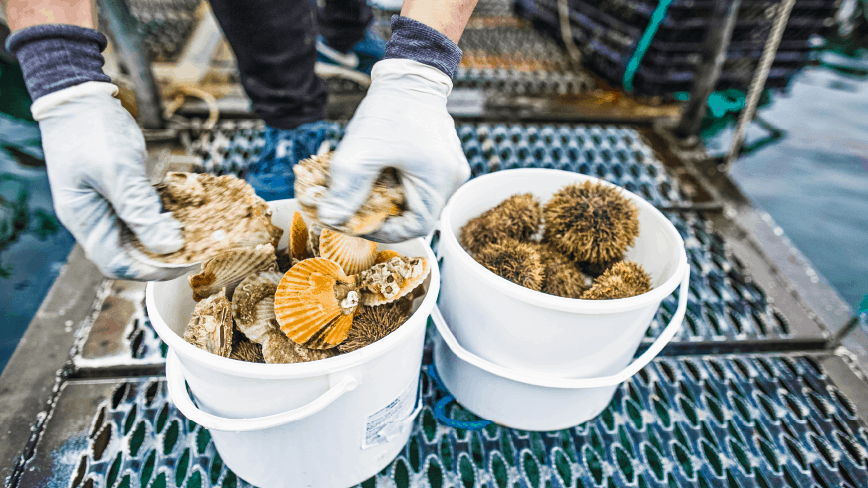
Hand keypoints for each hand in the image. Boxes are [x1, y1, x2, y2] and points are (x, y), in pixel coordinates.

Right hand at [32, 82, 185, 280]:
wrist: (78, 96)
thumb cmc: (90, 129)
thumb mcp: (118, 170)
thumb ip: (140, 209)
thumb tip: (168, 246)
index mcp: (85, 220)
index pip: (119, 264)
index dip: (153, 270)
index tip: (186, 262)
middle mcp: (93, 219)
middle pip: (129, 255)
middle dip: (163, 257)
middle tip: (197, 249)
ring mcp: (104, 206)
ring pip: (138, 236)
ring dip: (165, 238)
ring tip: (196, 235)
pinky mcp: (117, 193)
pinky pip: (141, 215)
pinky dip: (161, 218)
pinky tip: (183, 213)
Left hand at [317, 59, 469, 242]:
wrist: (410, 72)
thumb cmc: (392, 108)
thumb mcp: (362, 151)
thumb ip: (346, 189)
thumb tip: (331, 218)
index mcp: (440, 181)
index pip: (415, 227)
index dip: (382, 231)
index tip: (355, 223)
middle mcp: (451, 179)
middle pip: (414, 214)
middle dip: (381, 215)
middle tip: (353, 209)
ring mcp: (448, 169)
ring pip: (414, 199)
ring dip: (386, 199)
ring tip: (361, 190)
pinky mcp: (440, 159)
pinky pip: (417, 183)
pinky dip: (394, 184)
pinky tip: (376, 173)